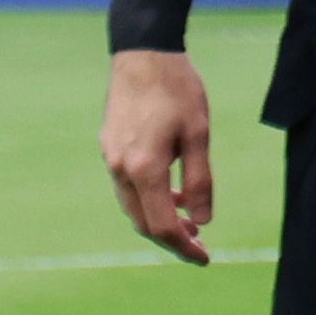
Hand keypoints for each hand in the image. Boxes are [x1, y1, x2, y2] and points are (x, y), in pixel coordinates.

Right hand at [103, 47, 217, 265]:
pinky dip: (150, 200)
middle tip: (202, 248)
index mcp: (144, 168)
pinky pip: (129, 187)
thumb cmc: (178, 91)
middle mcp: (120, 169)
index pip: (161, 225)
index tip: (205, 259)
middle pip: (143, 222)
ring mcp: (111, 158)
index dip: (184, 247)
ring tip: (192, 226)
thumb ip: (200, 181)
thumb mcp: (199, 136)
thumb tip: (202, 220)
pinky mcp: (110, 148)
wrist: (143, 55)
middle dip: (172, 239)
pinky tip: (173, 197)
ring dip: (160, 220)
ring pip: (133, 206)